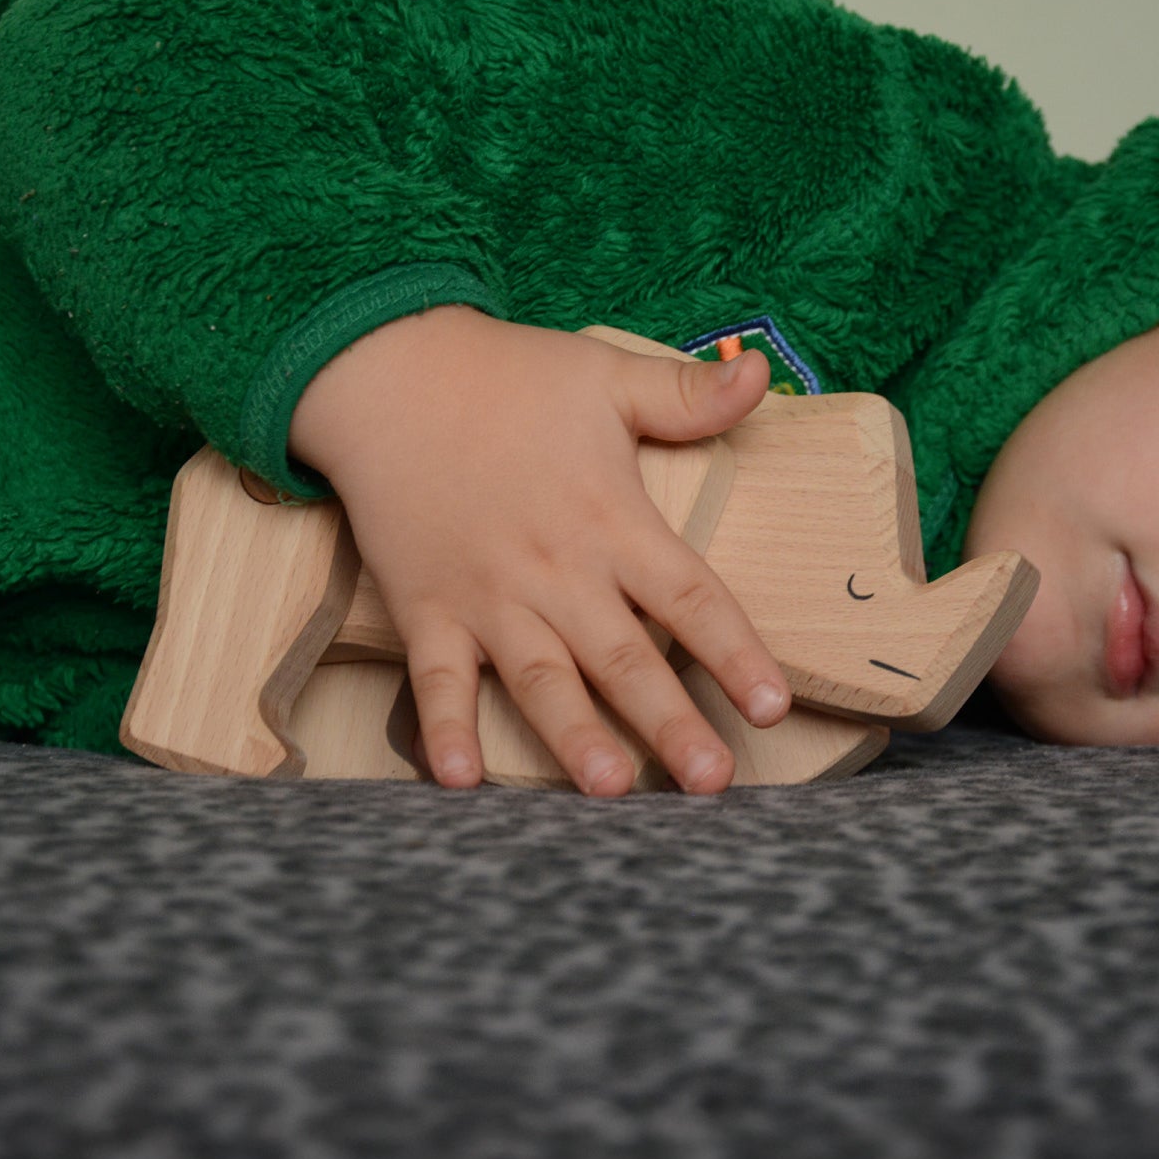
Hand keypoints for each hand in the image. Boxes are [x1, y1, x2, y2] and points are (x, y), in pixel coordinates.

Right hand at [287, 306, 791, 792]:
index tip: (771, 706)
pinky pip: (435, 679)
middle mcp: (556, 570)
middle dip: (669, 723)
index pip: (689, 597)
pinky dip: (443, 728)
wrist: (387, 374)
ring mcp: (487, 595)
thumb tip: (761, 370)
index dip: (734, 652)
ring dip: (573, 736)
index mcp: (611, 520)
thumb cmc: (507, 377)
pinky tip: (459, 782)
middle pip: (624, 658)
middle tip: (712, 783)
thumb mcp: (607, 375)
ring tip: (609, 788)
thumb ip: (687, 393)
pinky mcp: (426, 608)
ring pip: (539, 678)